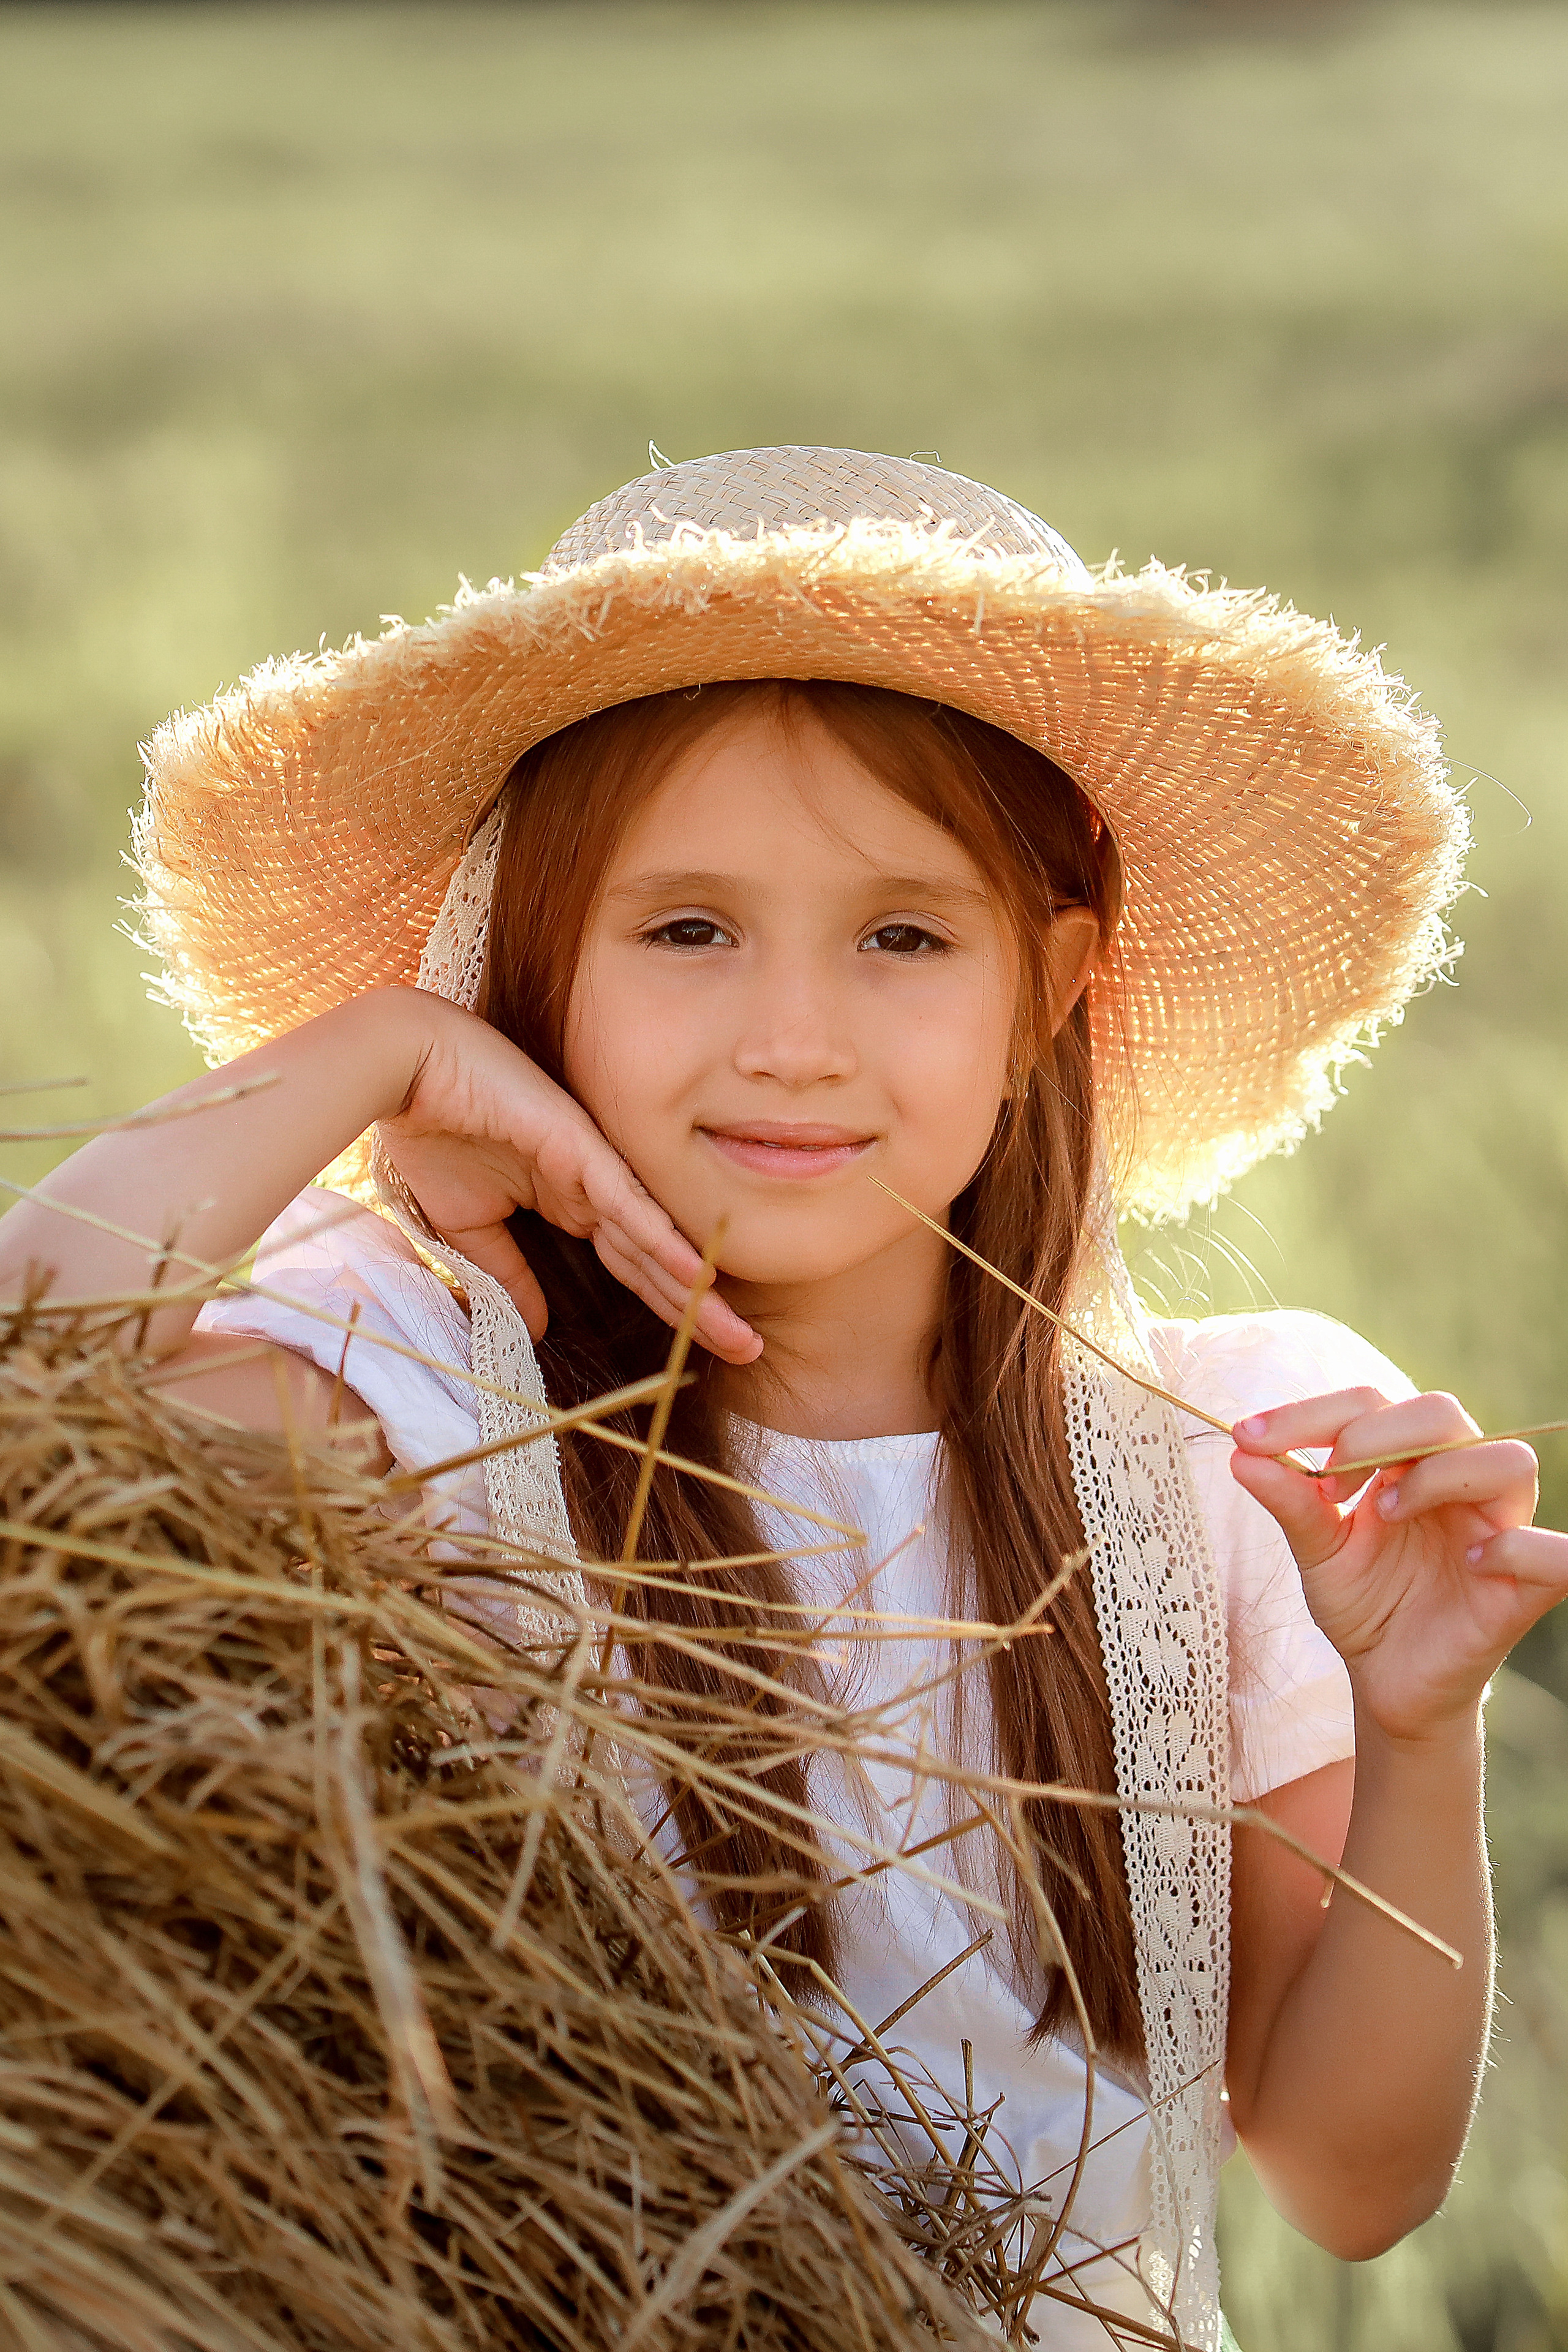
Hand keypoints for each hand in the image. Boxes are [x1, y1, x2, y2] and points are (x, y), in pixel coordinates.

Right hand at [375, 990, 759, 1363]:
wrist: (406, 1067)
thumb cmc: (434, 1130)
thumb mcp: (470, 1224)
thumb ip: (507, 1271)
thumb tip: (536, 1327)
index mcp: (574, 1201)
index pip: (634, 1265)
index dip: (669, 1305)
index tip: (704, 1346)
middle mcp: (595, 1187)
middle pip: (659, 1261)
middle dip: (701, 1311)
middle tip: (747, 1352)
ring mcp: (593, 1166)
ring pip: (655, 1239)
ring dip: (697, 1289)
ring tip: (738, 1335)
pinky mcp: (579, 1147)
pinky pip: (629, 1204)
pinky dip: (663, 1241)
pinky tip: (700, 1277)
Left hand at [1231, 1389, 1567, 1742]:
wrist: (1387, 1682)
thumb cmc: (1363, 1605)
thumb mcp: (1317, 1552)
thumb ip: (1289, 1501)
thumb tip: (1239, 1452)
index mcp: (1409, 1463)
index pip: (1371, 1404)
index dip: (1312, 1413)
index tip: (1251, 1437)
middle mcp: (1460, 1483)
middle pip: (1441, 1413)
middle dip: (1374, 1433)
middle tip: (1327, 1481)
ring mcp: (1498, 1530)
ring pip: (1507, 1461)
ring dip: (1440, 1474)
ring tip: (1387, 1512)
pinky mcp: (1524, 1588)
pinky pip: (1553, 1551)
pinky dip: (1514, 1547)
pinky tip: (1468, 1560)